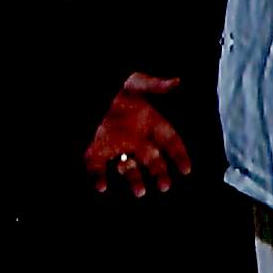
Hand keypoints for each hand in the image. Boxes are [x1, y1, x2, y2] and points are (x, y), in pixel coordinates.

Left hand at [84, 72, 193, 197]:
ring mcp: (115, 145)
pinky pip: (98, 168)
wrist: (85, 92)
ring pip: (129, 167)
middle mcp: (135, 136)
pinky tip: (102, 185)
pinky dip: (99, 178)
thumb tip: (176, 81)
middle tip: (165, 186)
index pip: (170, 140)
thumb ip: (153, 85)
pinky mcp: (94, 150)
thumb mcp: (132, 82)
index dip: (179, 155)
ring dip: (135, 180)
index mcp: (148, 121)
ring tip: (140, 192)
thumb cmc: (111, 86)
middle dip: (160, 173)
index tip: (186, 170)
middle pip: (153, 159)